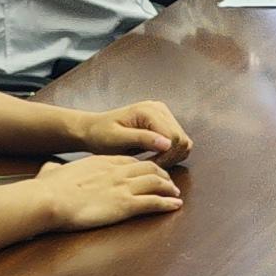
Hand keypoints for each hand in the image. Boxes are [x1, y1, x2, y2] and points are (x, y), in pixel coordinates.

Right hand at [40, 152, 184, 231]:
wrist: (50, 198)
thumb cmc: (48, 188)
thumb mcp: (52, 171)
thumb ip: (55, 169)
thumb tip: (50, 169)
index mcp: (102, 162)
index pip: (131, 161)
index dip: (144, 167)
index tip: (149, 172)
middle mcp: (117, 171)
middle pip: (149, 168)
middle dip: (162, 175)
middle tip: (168, 182)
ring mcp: (123, 187)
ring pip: (156, 183)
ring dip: (169, 188)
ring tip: (176, 194)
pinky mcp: (126, 205)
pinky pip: (154, 202)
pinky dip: (168, 204)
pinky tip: (176, 206)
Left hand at [72, 98, 190, 161]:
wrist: (93, 129)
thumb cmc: (100, 134)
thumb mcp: (117, 139)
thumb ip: (142, 139)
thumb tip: (167, 144)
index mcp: (149, 110)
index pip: (174, 138)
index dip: (165, 157)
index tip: (149, 166)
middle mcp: (160, 108)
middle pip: (181, 140)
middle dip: (169, 158)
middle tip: (150, 167)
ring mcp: (164, 114)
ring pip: (183, 142)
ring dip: (171, 156)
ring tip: (151, 162)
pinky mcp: (164, 122)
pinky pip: (178, 142)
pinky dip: (171, 153)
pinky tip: (155, 158)